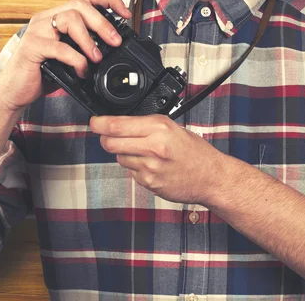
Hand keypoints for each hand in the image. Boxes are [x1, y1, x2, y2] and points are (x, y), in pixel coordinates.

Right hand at [0, 0, 130, 112]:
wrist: (14, 92)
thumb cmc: (43, 73)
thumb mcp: (68, 54)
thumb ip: (85, 44)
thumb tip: (114, 43)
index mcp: (56, 16)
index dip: (108, 1)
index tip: (125, 14)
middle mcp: (46, 18)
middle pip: (80, 4)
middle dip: (102, 22)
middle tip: (115, 41)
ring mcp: (37, 31)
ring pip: (70, 19)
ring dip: (89, 39)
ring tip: (97, 57)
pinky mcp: (32, 47)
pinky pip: (60, 47)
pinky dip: (76, 59)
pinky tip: (81, 71)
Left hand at [90, 114, 225, 204]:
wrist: (210, 177)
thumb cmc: (195, 151)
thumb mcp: (173, 127)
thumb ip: (147, 124)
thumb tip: (121, 123)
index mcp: (159, 128)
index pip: (117, 125)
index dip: (100, 123)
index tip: (94, 122)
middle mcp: (153, 147)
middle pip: (111, 142)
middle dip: (106, 138)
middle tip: (109, 135)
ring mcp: (149, 167)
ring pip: (119, 157)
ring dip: (124, 153)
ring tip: (143, 151)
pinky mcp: (148, 183)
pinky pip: (131, 172)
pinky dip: (135, 167)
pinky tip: (151, 165)